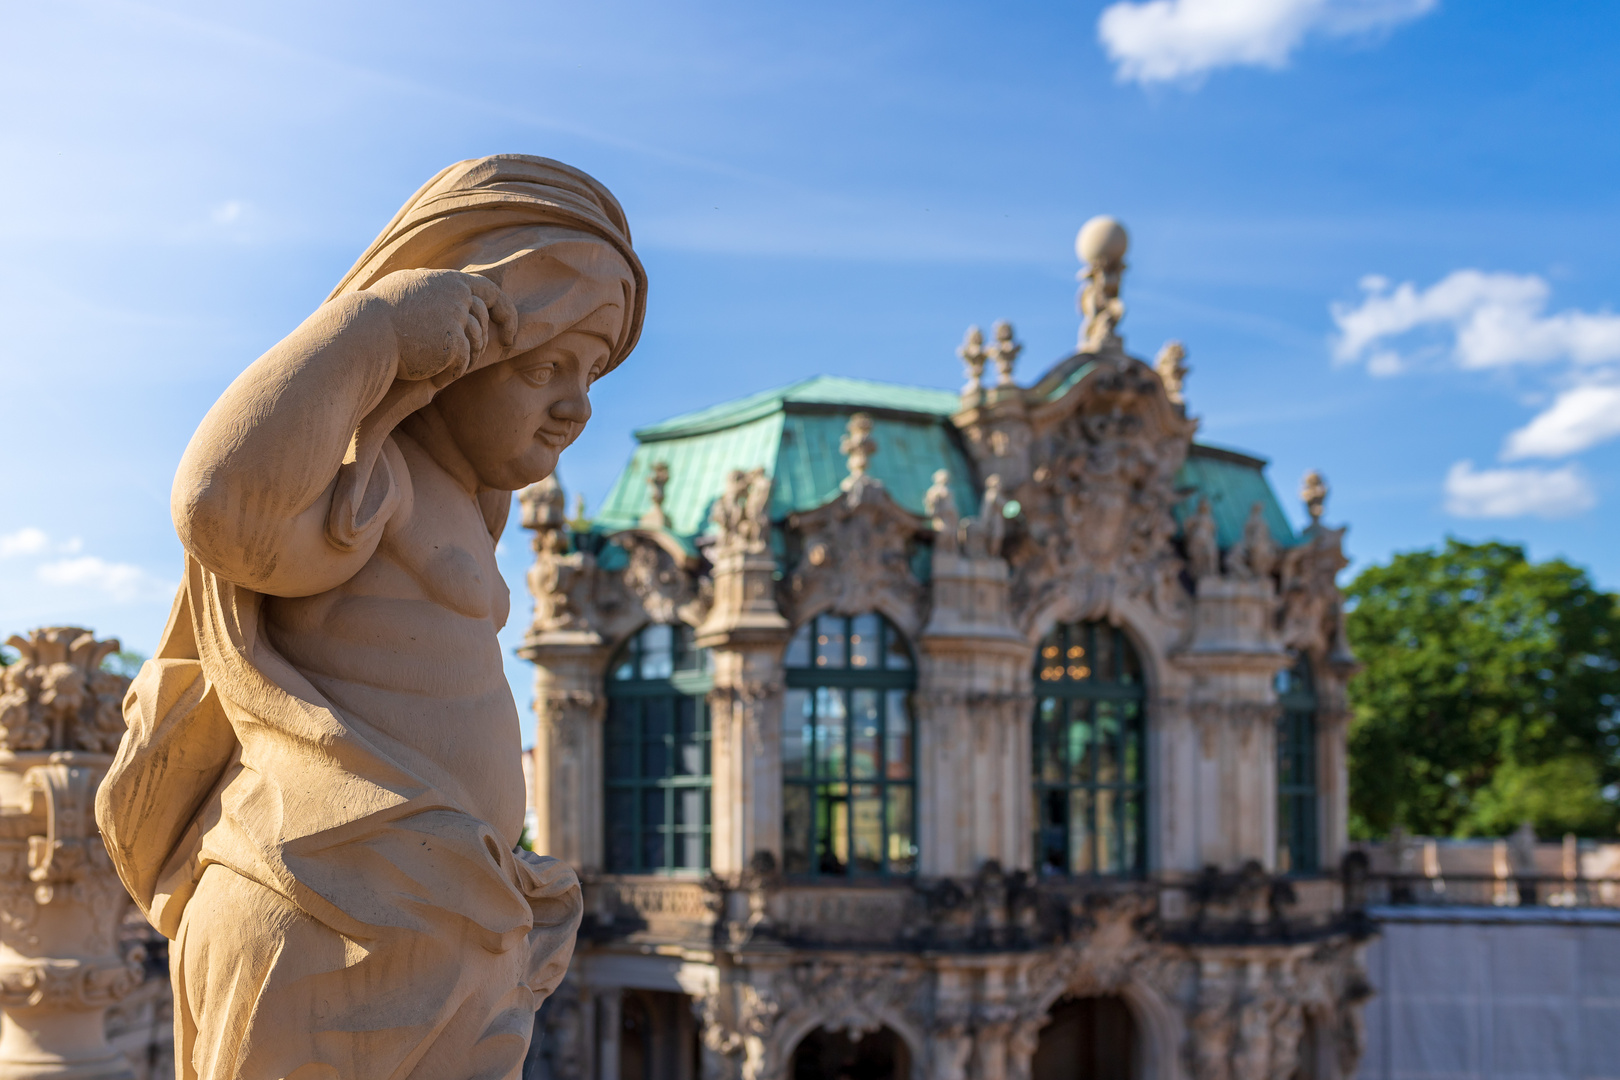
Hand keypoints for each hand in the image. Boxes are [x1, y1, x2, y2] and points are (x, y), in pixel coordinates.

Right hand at [368, 269, 518, 384]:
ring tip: (441, 368)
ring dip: (463, 360)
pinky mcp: (452, 341)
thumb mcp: (403, 290)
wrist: (360, 334)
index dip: (505, 312)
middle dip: (480, 343)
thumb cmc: (375, 318)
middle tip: (466, 360)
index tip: (509, 334)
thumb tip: (442, 291)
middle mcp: (456, 293)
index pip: (490, 291)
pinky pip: (463, 364)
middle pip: (483, 322)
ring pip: (476, 344)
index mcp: (447, 280)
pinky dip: (450, 374)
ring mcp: (455, 316)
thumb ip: (429, 290)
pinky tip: (433, 379)